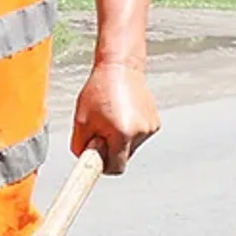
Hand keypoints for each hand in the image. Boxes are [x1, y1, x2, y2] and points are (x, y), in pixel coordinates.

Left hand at [70, 55, 159, 174]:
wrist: (120, 67)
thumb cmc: (100, 89)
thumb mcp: (81, 121)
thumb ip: (80, 147)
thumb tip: (85, 161)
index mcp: (122, 133)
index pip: (115, 168)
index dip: (103, 166)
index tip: (96, 163)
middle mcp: (140, 132)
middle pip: (122, 158)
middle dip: (110, 150)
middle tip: (100, 131)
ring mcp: (150, 127)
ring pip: (130, 148)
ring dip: (119, 140)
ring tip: (111, 118)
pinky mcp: (155, 123)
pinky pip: (137, 137)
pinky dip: (128, 131)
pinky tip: (122, 114)